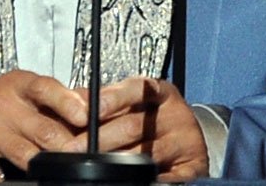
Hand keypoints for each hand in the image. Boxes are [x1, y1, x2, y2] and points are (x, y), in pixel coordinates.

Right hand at [0, 69, 88, 175]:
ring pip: (23, 153)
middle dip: (64, 144)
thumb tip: (97, 101)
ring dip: (43, 163)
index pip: (45, 89)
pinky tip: (16, 178)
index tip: (84, 115)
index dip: (66, 102)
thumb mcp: (32, 90)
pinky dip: (7, 179)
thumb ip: (63, 98)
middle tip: (81, 153)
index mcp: (22, 85)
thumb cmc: (7, 99)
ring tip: (57, 168)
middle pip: (41, 127)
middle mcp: (4, 105)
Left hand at [66, 77, 208, 180]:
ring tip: (92, 166)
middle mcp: (175, 114)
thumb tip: (75, 99)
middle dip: (99, 138)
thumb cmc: (156, 117)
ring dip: (115, 162)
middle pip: (134, 125)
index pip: (136, 89)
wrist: (191, 139)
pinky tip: (126, 179)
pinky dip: (144, 179)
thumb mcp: (136, 100)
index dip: (111, 99)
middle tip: (74, 148)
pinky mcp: (191, 168)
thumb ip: (107, 98)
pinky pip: (164, 177)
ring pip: (144, 154)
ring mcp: (184, 141)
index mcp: (161, 91)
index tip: (88, 110)